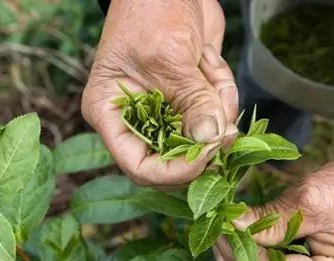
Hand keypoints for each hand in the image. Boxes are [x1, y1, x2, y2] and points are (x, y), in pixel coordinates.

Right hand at [82, 0, 237, 185]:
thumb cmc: (149, 11)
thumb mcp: (169, 57)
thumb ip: (192, 101)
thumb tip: (211, 140)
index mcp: (111, 114)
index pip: (139, 166)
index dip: (174, 172)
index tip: (209, 155)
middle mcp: (137, 120)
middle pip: (176, 158)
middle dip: (204, 135)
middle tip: (219, 105)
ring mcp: (166, 112)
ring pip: (204, 137)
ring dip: (217, 102)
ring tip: (205, 61)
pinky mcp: (190, 101)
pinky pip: (218, 114)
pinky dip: (222, 89)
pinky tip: (207, 58)